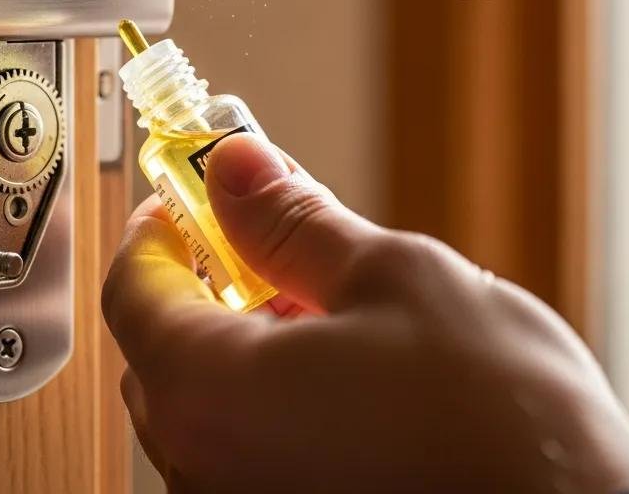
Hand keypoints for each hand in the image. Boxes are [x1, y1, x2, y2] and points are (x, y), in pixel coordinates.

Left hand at [103, 134, 628, 492]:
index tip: (188, 192)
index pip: (133, 289)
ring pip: (206, 402)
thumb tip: (236, 165)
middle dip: (202, 279)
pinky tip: (341, 375)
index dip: (157, 225)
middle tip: (262, 237)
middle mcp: (207, 468)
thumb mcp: (390, 277)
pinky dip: (266, 398)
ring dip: (239, 339)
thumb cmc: (495, 419)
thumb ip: (292, 222)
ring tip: (320, 304)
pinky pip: (244, 451)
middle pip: (161, 347)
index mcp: (211, 394)